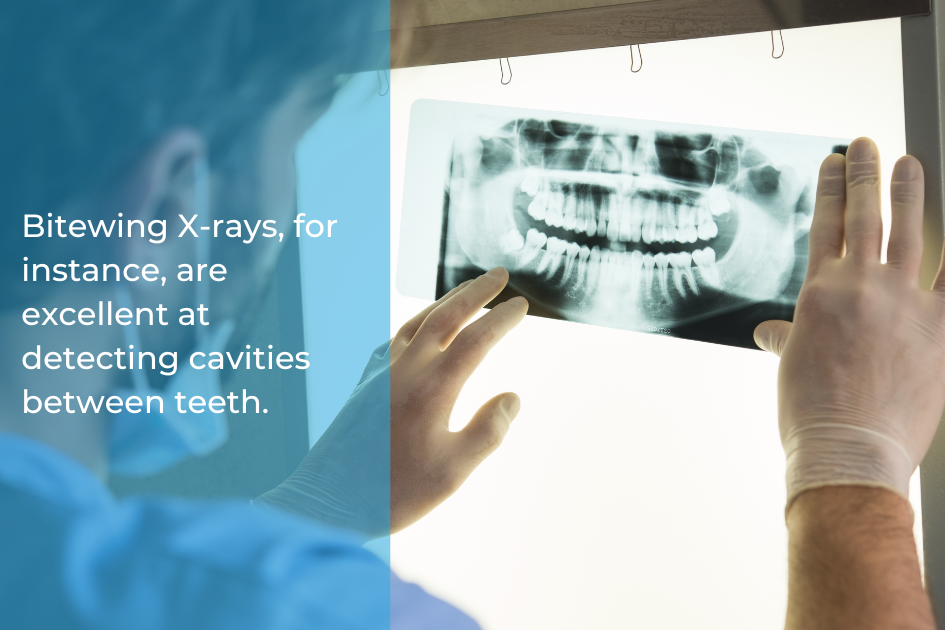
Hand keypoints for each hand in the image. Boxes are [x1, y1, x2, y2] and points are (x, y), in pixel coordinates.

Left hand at [388, 267, 527, 531]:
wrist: (328, 503)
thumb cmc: (395, 493)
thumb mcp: (454, 471)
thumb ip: (488, 430)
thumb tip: (512, 397)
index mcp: (433, 388)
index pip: (476, 340)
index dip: (502, 319)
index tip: (521, 306)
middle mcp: (404, 370)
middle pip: (445, 316)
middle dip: (475, 291)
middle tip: (500, 274)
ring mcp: (379, 373)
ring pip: (416, 322)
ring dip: (445, 302)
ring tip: (467, 291)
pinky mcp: (362, 384)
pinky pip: (392, 340)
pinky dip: (414, 324)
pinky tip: (418, 330)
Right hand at [754, 137, 944, 506]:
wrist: (848, 449)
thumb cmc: (812, 413)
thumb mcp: (791, 367)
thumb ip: (786, 339)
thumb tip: (769, 333)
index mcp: (819, 293)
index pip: (825, 225)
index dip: (830, 189)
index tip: (834, 163)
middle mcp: (861, 286)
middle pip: (865, 216)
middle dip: (866, 173)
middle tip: (868, 144)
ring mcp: (904, 303)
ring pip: (910, 233)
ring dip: (910, 194)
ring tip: (909, 164)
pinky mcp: (940, 328)